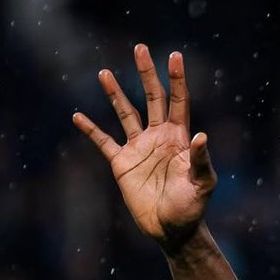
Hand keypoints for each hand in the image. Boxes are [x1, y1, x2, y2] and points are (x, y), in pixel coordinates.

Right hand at [73, 44, 215, 251]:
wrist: (172, 230)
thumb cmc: (192, 208)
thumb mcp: (202, 185)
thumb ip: (201, 161)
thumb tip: (202, 136)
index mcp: (179, 139)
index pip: (178, 102)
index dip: (177, 80)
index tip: (175, 56)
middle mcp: (158, 137)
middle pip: (152, 98)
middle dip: (147, 74)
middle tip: (141, 48)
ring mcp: (139, 148)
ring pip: (125, 113)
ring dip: (115, 94)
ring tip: (104, 73)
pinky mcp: (122, 163)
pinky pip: (103, 142)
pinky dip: (91, 130)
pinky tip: (78, 116)